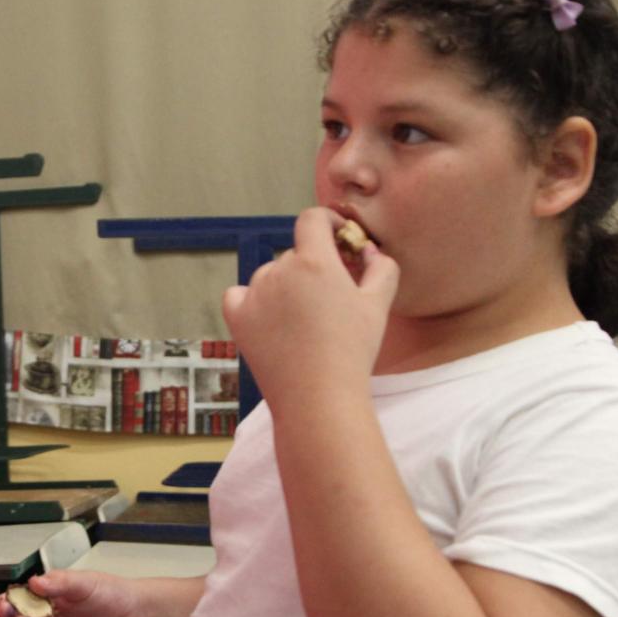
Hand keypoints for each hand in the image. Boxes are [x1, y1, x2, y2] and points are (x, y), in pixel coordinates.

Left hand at [221, 207, 397, 408]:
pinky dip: (251, 301)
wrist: (318, 397)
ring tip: (303, 321)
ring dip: (284, 286)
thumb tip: (368, 249)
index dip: (327, 222)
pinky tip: (268, 319)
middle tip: (328, 297)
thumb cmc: (352, 350)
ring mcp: (253, 294)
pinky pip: (238, 295)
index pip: (312, 219)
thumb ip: (381, 267)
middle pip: (294, 255)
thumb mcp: (378, 305)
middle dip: (312, 267)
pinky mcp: (236, 318)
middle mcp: (278, 270)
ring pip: (269, 276)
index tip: (337, 236)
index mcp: (314, 261)